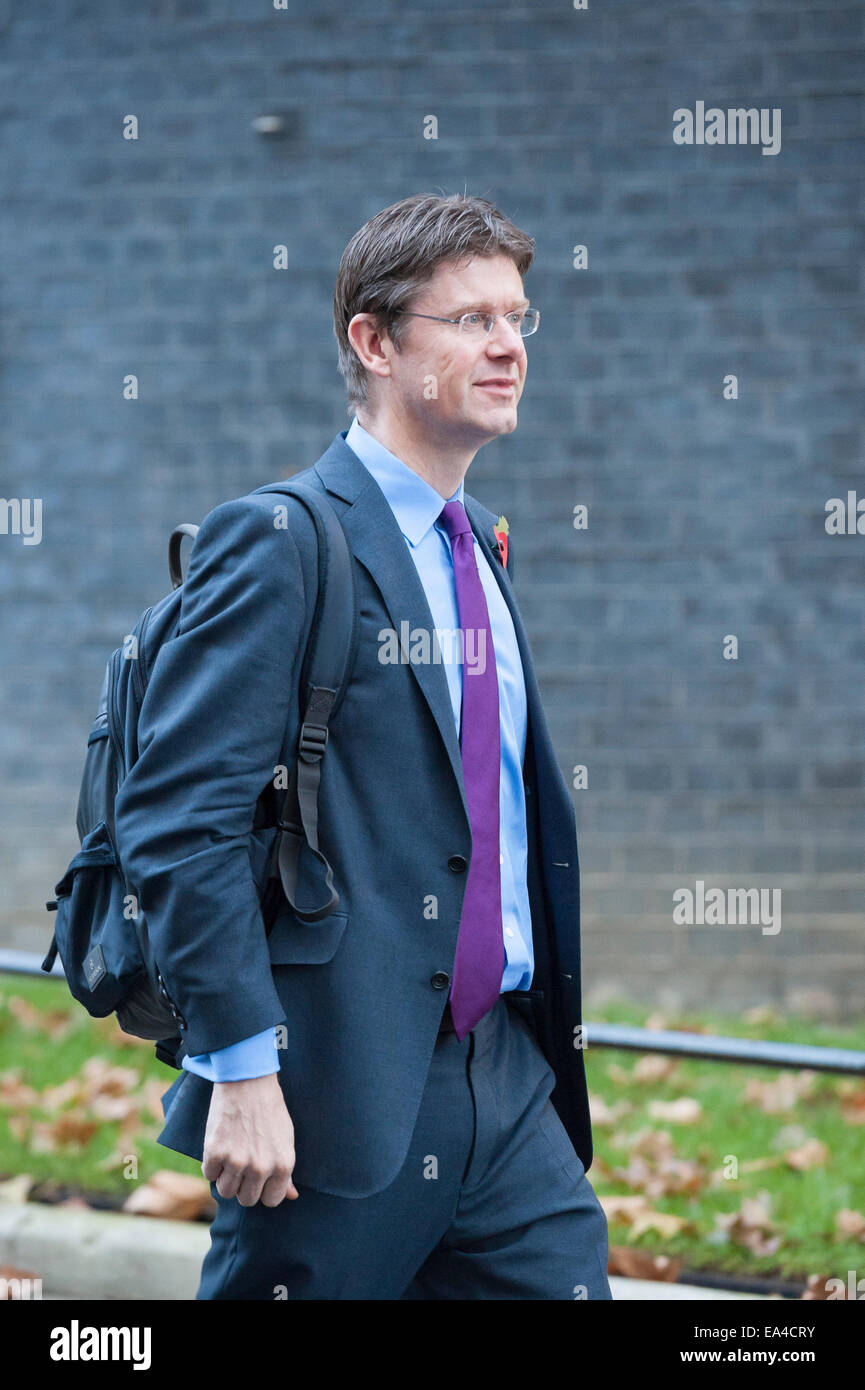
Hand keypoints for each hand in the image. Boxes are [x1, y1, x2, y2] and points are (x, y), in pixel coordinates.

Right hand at [202, 1073, 298, 1206]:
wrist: (248, 1081)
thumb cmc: (269, 1108)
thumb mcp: (286, 1139)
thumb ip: (286, 1172)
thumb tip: (292, 1196)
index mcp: (283, 1165)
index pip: (271, 1201)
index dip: (263, 1190)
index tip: (259, 1179)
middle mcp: (261, 1168)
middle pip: (247, 1200)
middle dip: (243, 1186)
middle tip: (242, 1165)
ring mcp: (237, 1161)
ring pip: (226, 1192)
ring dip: (225, 1178)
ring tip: (230, 1156)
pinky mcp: (215, 1152)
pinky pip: (209, 1175)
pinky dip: (211, 1165)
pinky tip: (220, 1146)